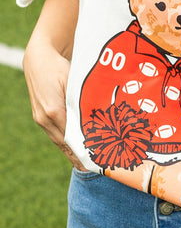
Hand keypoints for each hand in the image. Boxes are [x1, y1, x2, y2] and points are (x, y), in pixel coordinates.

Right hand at [23, 39, 85, 171]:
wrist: (38, 60)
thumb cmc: (59, 68)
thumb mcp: (73, 83)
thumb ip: (81, 101)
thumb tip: (94, 119)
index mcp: (54, 110)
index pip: (71, 136)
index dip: (83, 149)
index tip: (95, 159)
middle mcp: (44, 118)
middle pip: (64, 143)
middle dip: (78, 156)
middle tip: (93, 167)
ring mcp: (40, 118)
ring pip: (58, 141)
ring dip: (70, 153)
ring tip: (84, 165)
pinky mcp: (39, 117)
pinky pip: (54, 134)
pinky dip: (64, 143)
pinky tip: (72, 151)